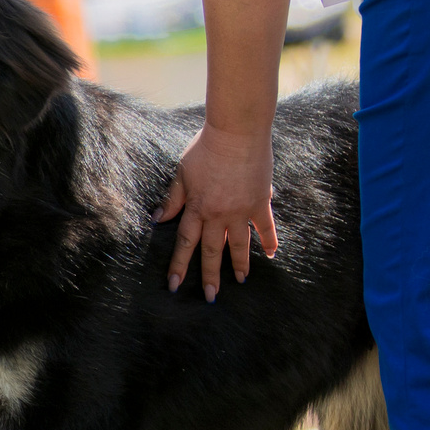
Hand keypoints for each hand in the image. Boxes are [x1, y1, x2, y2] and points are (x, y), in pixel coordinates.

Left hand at [157, 124, 278, 301]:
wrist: (236, 132)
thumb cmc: (206, 147)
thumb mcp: (182, 172)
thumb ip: (173, 197)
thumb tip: (158, 218)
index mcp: (197, 207)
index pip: (185, 243)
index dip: (178, 266)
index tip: (174, 286)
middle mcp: (218, 214)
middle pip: (211, 251)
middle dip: (209, 276)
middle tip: (211, 297)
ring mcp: (241, 211)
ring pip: (238, 245)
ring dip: (238, 265)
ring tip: (239, 281)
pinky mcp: (260, 203)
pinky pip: (265, 227)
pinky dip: (269, 242)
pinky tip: (270, 255)